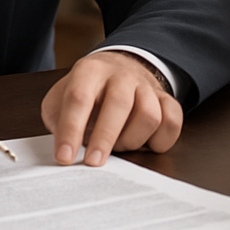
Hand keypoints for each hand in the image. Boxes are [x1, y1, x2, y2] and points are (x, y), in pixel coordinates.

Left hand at [41, 51, 182, 166]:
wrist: (120, 67)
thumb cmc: (86, 92)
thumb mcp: (61, 98)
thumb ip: (57, 120)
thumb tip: (64, 149)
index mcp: (89, 71)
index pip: (79, 98)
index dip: (70, 129)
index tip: (65, 157)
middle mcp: (120, 75)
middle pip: (118, 103)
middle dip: (105, 137)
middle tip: (93, 162)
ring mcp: (146, 86)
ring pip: (149, 115)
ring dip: (132, 140)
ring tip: (119, 146)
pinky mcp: (166, 99)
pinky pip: (172, 122)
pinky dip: (161, 140)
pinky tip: (145, 144)